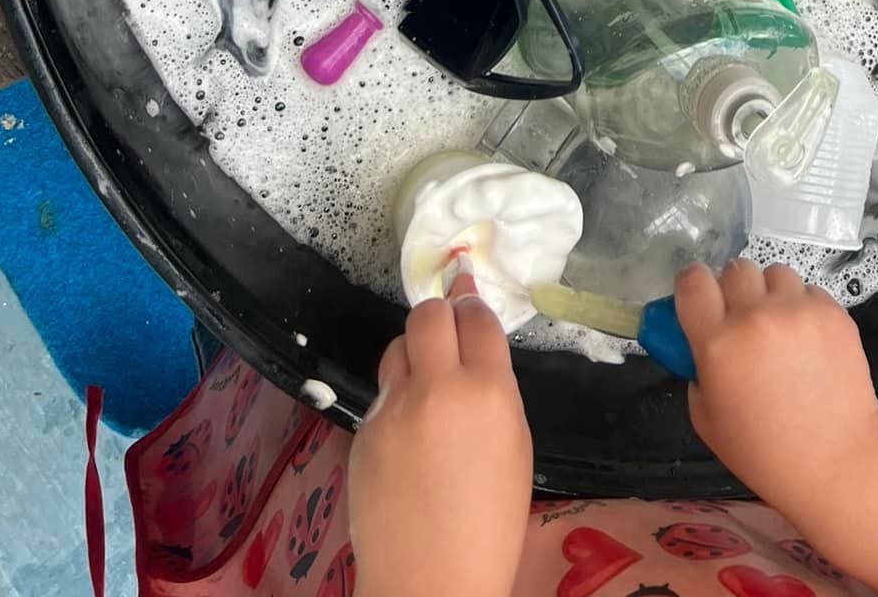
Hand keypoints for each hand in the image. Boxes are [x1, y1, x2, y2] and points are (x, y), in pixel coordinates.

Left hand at [350, 273, 531, 596]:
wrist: (430, 582)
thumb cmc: (491, 525)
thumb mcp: (515, 448)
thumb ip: (495, 393)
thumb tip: (476, 358)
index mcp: (487, 391)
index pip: (476, 317)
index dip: (474, 309)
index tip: (471, 310)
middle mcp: (436, 388)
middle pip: (428, 314)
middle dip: (439, 315)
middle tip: (446, 334)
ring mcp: (392, 408)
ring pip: (396, 347)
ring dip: (412, 353)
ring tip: (424, 384)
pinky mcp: (362, 431)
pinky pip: (381, 395)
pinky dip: (395, 401)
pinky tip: (406, 437)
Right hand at [676, 261, 877, 519]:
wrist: (835, 460)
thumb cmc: (763, 452)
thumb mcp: (706, 419)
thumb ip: (699, 370)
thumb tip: (701, 340)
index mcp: (717, 343)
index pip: (692, 281)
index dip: (692, 285)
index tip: (699, 298)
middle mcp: (755, 317)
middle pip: (734, 269)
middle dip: (734, 290)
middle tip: (742, 320)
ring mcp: (797, 310)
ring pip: (774, 273)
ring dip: (771, 294)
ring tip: (780, 329)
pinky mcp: (832, 311)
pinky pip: (808, 291)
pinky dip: (804, 308)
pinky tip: (809, 342)